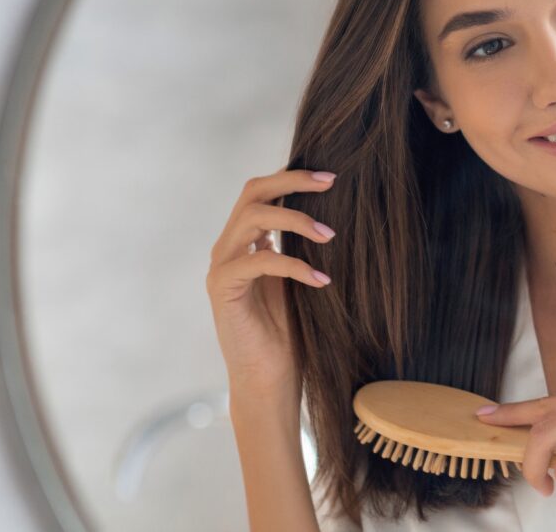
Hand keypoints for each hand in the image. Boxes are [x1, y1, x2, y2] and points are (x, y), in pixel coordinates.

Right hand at [206, 168, 337, 397]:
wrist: (268, 378)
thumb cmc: (290, 331)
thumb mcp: (300, 278)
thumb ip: (302, 245)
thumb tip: (333, 212)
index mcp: (245, 241)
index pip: (261, 192)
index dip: (292, 178)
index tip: (331, 176)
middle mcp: (228, 248)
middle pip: (252, 193)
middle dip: (292, 182)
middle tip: (330, 182)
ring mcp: (222, 267)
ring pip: (253, 218)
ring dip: (296, 220)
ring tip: (330, 235)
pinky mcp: (223, 289)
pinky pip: (259, 261)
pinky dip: (294, 265)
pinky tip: (322, 280)